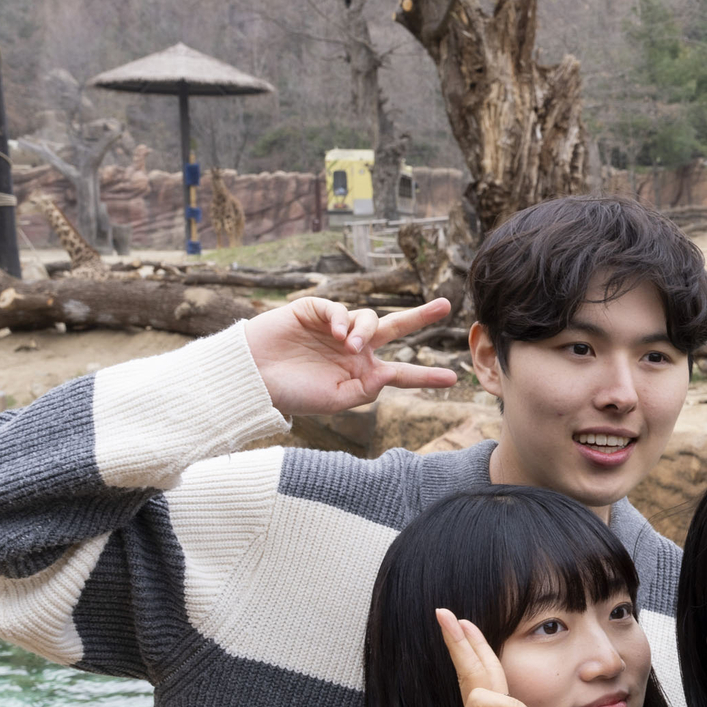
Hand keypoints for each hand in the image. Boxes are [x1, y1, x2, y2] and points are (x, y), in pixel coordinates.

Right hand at [243, 296, 457, 415]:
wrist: (252, 378)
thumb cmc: (292, 393)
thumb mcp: (335, 401)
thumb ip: (366, 390)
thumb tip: (389, 374)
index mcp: (361, 372)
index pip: (400, 373)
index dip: (425, 376)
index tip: (453, 379)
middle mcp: (353, 348)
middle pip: (394, 328)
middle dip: (419, 316)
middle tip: (445, 305)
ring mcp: (335, 328)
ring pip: (368, 318)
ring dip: (364, 330)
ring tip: (350, 346)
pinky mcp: (314, 311)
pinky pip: (339, 308)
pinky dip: (343, 318)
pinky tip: (338, 332)